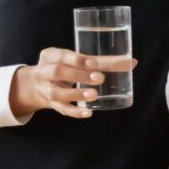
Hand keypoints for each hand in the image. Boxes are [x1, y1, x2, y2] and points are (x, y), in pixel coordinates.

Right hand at [10, 48, 136, 118]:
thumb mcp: (75, 59)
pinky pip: (61, 109)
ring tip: (94, 95)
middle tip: (100, 78)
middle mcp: (44, 72)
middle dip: (79, 75)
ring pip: (57, 93)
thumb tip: (133, 63)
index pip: (63, 55)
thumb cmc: (65, 66)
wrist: (35, 84)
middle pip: (58, 72)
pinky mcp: (50, 103)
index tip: (95, 63)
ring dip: (76, 94)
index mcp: (51, 55)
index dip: (78, 60)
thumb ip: (101, 61)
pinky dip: (74, 111)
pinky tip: (88, 112)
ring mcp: (45, 89)